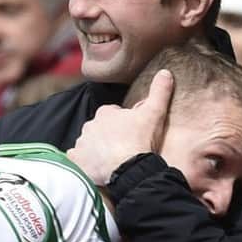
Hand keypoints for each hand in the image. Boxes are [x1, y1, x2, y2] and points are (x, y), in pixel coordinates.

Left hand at [67, 69, 173, 184]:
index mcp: (105, 112)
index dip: (123, 123)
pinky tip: (96, 167)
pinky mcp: (77, 159)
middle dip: (109, 135)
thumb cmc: (140, 140)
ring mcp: (82, 143)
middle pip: (100, 129)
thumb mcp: (154, 113)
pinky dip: (84, 162)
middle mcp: (90, 125)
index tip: (132, 132)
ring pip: (89, 143)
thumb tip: (165, 72)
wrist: (129, 169)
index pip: (113, 114)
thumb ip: (159, 91)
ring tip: (113, 160)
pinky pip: (77, 158)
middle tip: (124, 147)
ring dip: (97, 149)